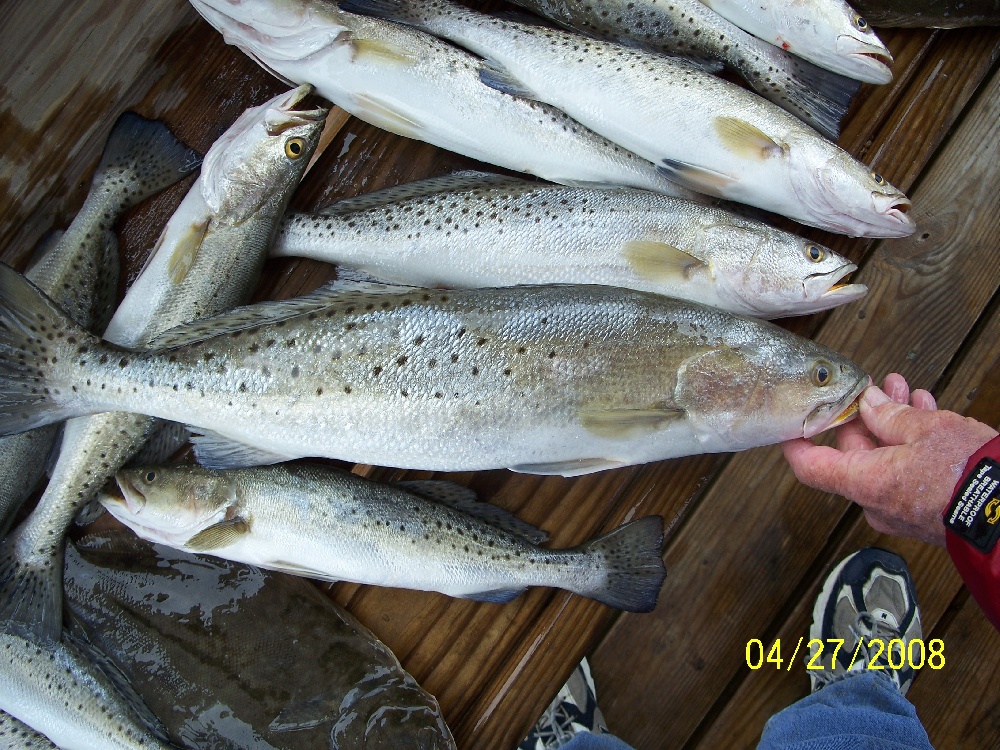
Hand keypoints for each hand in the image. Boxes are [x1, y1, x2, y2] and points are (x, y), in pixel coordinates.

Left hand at [782, 373, 997, 545]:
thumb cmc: (969, 474)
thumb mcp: (926, 429)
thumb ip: (890, 414)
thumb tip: (870, 404)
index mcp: (865, 483)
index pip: (810, 467)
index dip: (797, 443)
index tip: (791, 424)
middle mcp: (877, 502)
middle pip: (852, 457)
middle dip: (865, 416)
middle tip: (878, 389)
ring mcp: (901, 511)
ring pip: (884, 460)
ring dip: (893, 425)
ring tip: (907, 395)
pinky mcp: (924, 512)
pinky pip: (906, 474)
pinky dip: (911, 446)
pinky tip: (927, 417)